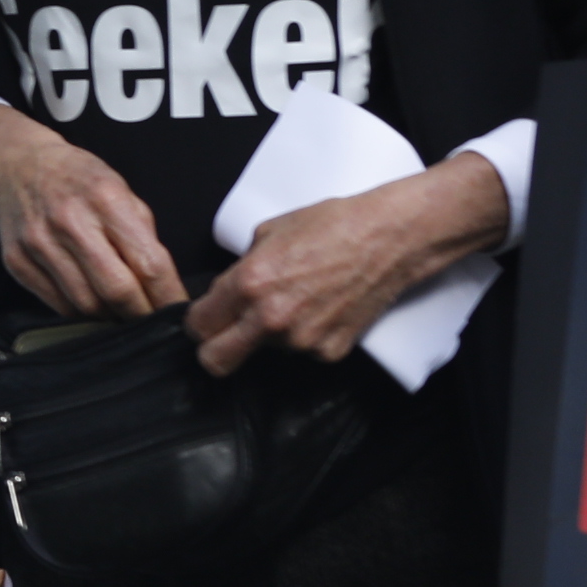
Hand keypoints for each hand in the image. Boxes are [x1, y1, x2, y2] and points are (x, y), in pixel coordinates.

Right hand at [0, 104, 181, 319]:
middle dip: (140, 314)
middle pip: (116, 290)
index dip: (168, 296)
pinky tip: (89, 301)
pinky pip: (57, 304)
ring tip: (120, 311)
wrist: (16, 166)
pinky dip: (80, 311)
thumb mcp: (120, 189)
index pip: (148, 263)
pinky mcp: (17, 261)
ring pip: (86, 305)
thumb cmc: (76, 178)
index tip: (177, 312)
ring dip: (110, 316)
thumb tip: (162, 283)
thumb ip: (141, 233)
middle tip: (151, 320)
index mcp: (106, 199)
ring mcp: (39, 243)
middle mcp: (70, 222)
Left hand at [186, 154, 506, 375]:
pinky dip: (305, 336)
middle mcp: (271, 318)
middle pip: (216, 361)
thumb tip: (226, 291)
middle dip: (214, 350)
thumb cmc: (333, 226)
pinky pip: (302, 352)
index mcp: (249, 283)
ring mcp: (302, 340)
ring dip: (269, 335)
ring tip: (297, 300)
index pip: (198, 325)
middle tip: (225, 335)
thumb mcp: (269, 232)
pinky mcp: (330, 352)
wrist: (388, 238)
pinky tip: (321, 308)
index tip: (205, 320)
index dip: (198, 323)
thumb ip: (240, 268)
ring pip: (264, 353)